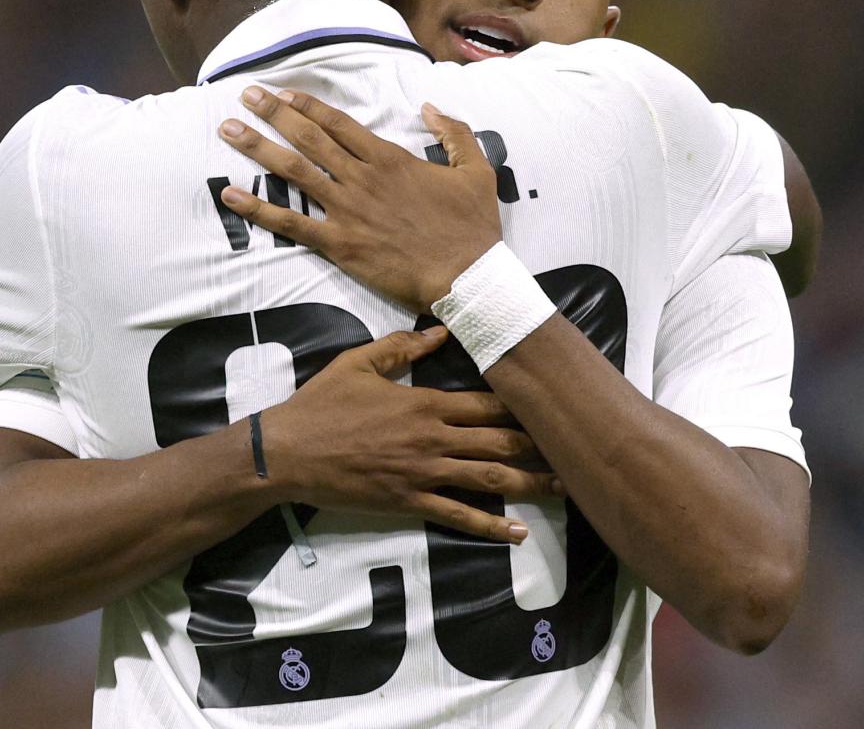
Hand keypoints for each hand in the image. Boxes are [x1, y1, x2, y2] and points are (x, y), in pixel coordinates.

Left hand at [219, 86, 501, 312]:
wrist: (467, 276)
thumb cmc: (473, 226)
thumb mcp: (477, 170)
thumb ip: (454, 133)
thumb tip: (429, 107)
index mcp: (390, 159)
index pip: (339, 124)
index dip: (308, 105)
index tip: (283, 92)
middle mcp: (362, 178)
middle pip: (308, 138)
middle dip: (273, 113)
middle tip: (245, 96)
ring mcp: (347, 210)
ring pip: (293, 172)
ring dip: (258, 148)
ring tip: (227, 130)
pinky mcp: (339, 244)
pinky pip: (291, 224)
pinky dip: (259, 210)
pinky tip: (230, 195)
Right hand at [262, 326, 559, 543]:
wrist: (287, 452)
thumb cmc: (321, 405)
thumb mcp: (358, 363)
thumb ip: (401, 345)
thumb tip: (440, 329)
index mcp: (425, 403)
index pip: (487, 404)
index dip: (524, 405)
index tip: (553, 405)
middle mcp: (432, 439)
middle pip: (499, 442)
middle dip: (540, 445)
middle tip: (576, 449)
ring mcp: (423, 473)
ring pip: (489, 479)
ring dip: (530, 484)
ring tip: (564, 488)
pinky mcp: (409, 502)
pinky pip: (457, 516)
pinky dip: (490, 526)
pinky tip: (517, 533)